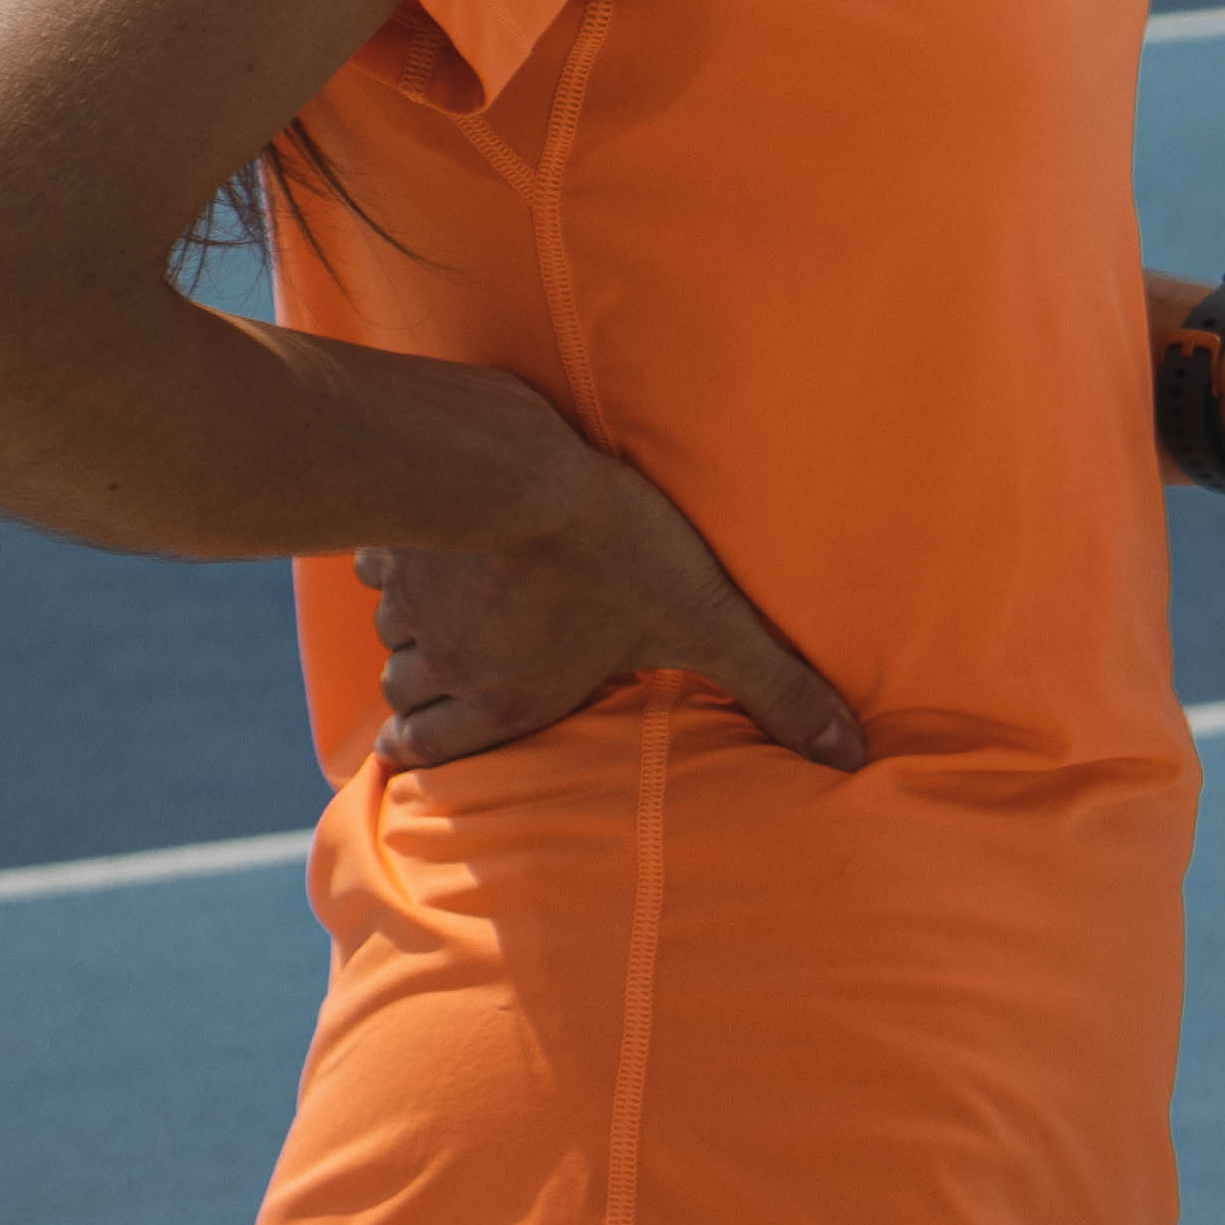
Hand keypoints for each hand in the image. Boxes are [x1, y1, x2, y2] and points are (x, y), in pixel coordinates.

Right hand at [352, 389, 863, 775]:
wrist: (516, 468)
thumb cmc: (618, 550)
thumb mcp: (710, 620)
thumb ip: (776, 688)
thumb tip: (851, 755)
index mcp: (507, 696)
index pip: (433, 749)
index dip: (425, 748)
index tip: (419, 744)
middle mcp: (446, 660)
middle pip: (404, 688)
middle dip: (421, 684)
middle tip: (447, 666)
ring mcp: (411, 599)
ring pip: (389, 628)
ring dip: (410, 619)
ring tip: (442, 598)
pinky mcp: (393, 534)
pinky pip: (374, 558)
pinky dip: (391, 552)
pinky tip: (418, 533)